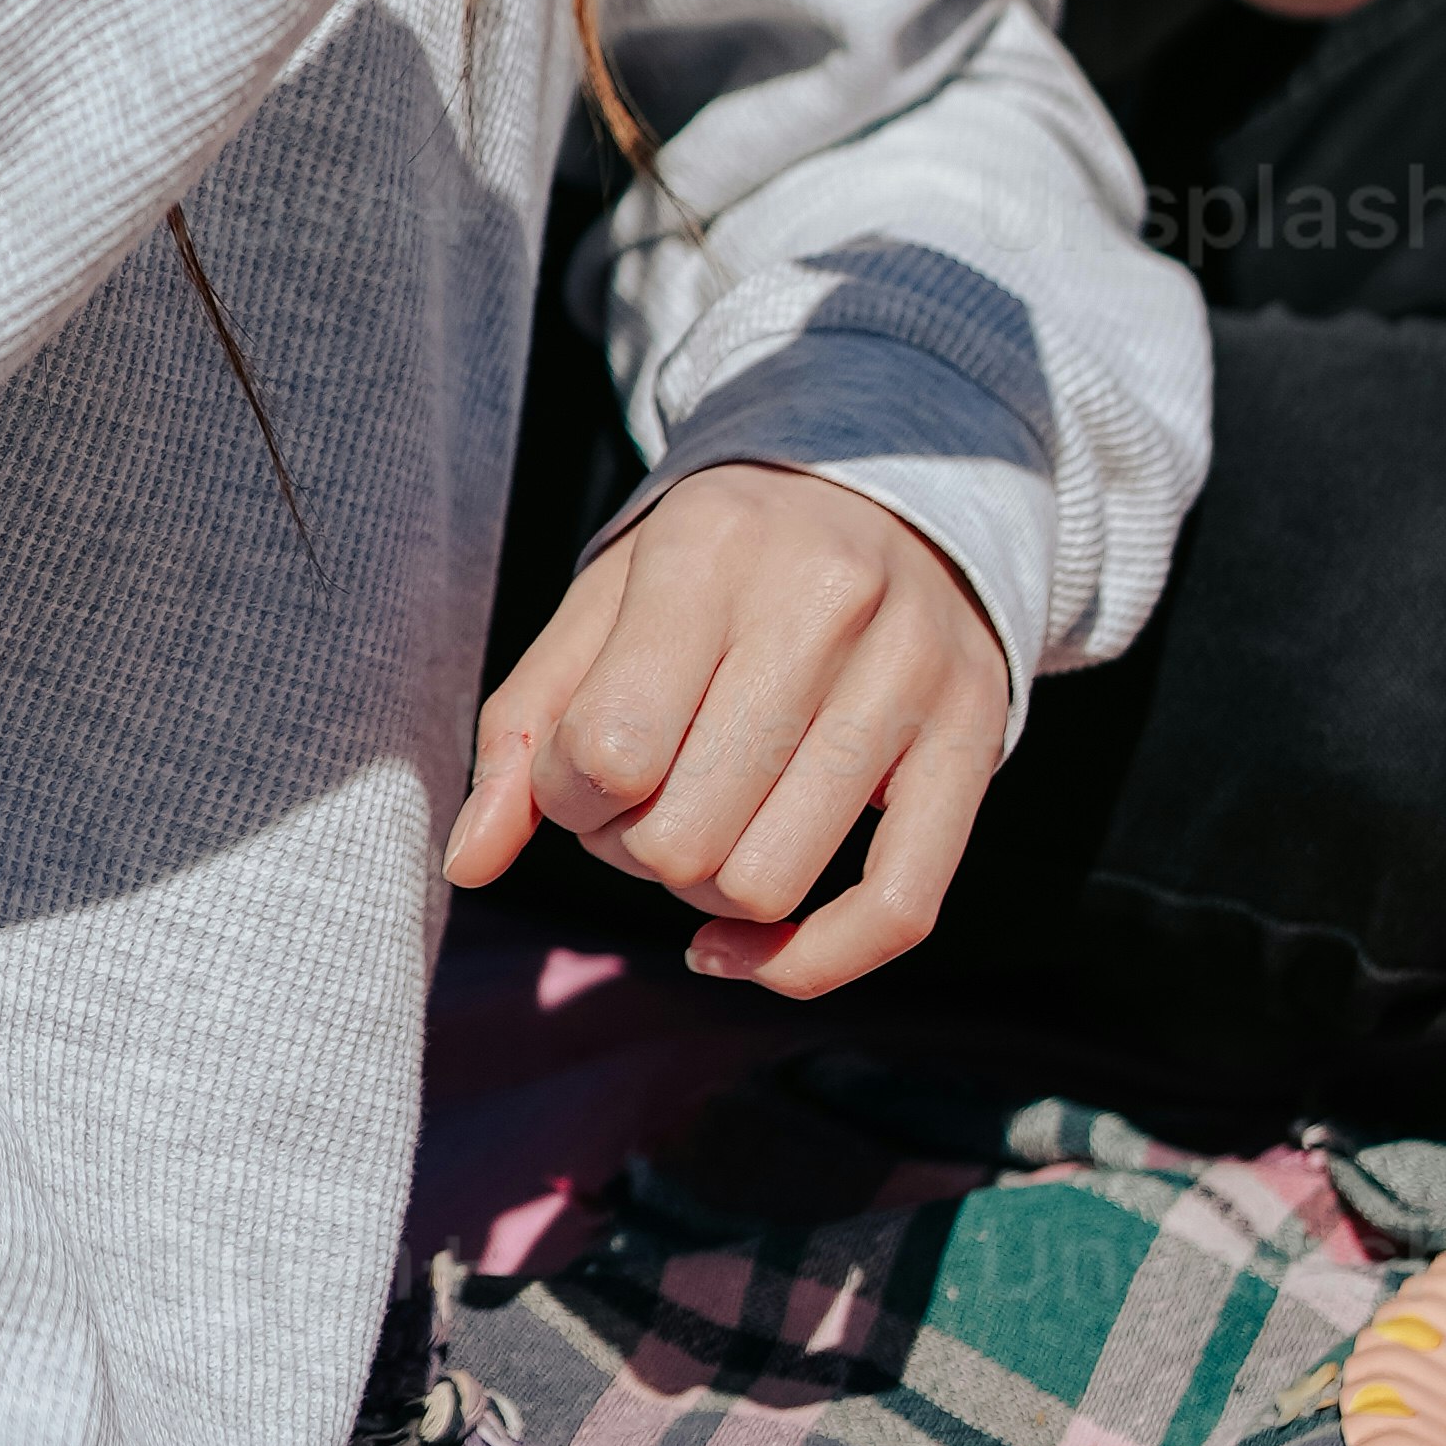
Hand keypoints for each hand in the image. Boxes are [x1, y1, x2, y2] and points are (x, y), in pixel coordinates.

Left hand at [442, 461, 1008, 995]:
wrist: (887, 481)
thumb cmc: (722, 563)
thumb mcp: (609, 601)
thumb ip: (525, 725)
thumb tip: (470, 861)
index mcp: (714, 548)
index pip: (607, 750)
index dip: (571, 795)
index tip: (588, 765)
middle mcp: (826, 600)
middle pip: (683, 838)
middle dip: (635, 847)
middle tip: (647, 796)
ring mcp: (913, 671)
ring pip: (768, 884)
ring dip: (706, 898)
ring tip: (707, 823)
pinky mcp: (975, 738)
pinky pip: (895, 912)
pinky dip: (804, 963)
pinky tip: (742, 946)